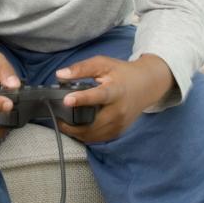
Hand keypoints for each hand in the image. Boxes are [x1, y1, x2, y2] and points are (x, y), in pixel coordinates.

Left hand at [55, 54, 173, 143]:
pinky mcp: (119, 131)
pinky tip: (76, 129)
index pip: (98, 96)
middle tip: (57, 118)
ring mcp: (120, 123)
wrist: (146, 85)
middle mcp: (119, 110)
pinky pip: (98, 138)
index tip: (67, 100)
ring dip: (76, 132)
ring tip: (63, 123)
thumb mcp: (104, 64)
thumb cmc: (122, 73)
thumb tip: (60, 74)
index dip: (82, 99)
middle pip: (93, 123)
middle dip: (73, 124)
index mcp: (116, 90)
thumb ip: (82, 68)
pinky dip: (85, 136)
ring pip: (94, 134)